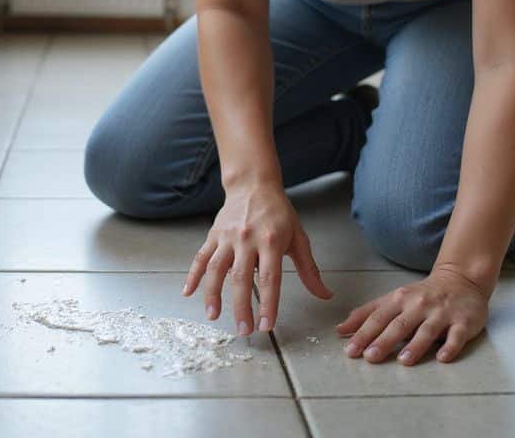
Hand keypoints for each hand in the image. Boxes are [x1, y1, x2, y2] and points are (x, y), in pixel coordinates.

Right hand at [182, 181, 332, 335]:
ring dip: (212, 294)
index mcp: (271, 240)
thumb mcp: (298, 238)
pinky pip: (201, 257)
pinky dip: (193, 276)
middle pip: (241, 278)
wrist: (253, 184)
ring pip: (216, 269)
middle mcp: (247, 239)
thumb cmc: (278, 213)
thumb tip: (325, 295)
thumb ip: (309, 270)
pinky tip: (189, 293)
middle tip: (243, 330)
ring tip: (213, 316)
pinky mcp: (213, 235)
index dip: (268, 304)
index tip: (266, 325)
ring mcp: (227, 237)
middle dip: (241, 307)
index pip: (269, 278)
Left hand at [335, 265, 488, 364]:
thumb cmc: (421, 295)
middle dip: (384, 341)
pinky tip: (443, 358)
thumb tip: (340, 329)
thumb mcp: (392, 298)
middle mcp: (419, 305)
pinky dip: (450, 346)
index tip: (349, 351)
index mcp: (399, 299)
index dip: (363, 333)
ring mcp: (442, 313)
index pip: (377, 317)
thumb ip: (367, 314)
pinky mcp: (463, 322)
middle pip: (399, 325)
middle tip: (370, 357)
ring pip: (427, 330)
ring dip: (415, 345)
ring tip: (403, 360)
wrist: (461, 280)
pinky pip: (457, 336)